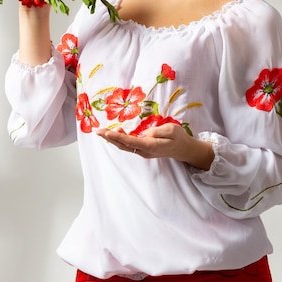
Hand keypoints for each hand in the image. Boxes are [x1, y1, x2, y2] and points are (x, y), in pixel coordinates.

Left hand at [96, 124, 213, 169]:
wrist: (183, 149)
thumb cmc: (178, 137)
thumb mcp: (171, 129)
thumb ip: (158, 131)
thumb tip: (145, 133)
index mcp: (151, 145)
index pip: (131, 141)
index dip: (118, 137)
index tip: (108, 132)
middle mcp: (145, 151)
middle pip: (124, 145)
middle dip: (110, 138)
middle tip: (98, 131)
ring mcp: (143, 152)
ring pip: (125, 146)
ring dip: (113, 139)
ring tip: (102, 131)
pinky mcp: (143, 150)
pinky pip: (129, 146)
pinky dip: (120, 140)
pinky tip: (114, 134)